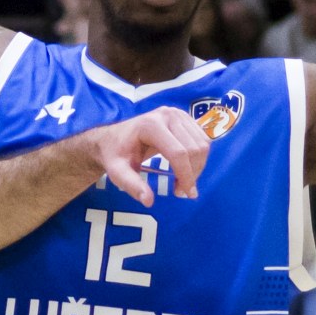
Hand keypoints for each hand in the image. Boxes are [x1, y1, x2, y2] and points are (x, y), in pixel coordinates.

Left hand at [91, 105, 210, 204]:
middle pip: (193, 149)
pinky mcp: (185, 117)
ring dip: (197, 166)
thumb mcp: (117, 171)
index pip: (178, 153)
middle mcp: (168, 115)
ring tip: (182, 181)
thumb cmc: (115, 154)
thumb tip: (148, 201)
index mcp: (150, 125)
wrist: (113, 138)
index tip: (186, 194)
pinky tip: (185, 168)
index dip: (186, 175)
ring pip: (202, 144)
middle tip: (181, 191)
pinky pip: (202, 139)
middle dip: (192, 173)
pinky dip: (199, 157)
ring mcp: (178, 113)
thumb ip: (131, 185)